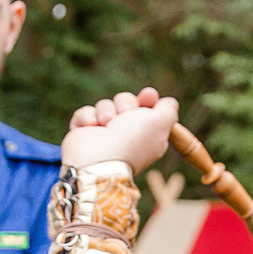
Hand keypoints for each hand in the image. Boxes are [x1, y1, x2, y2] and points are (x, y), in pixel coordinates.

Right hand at [61, 88, 178, 170]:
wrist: (99, 158)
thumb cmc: (132, 140)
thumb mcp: (161, 122)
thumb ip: (168, 110)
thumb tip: (169, 103)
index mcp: (146, 135)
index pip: (148, 109)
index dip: (148, 99)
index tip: (148, 95)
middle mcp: (125, 135)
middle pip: (126, 101)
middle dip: (126, 103)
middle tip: (125, 114)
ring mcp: (103, 134)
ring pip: (105, 105)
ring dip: (106, 110)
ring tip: (105, 123)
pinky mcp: (83, 134)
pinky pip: (85, 112)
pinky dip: (87, 117)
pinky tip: (91, 127)